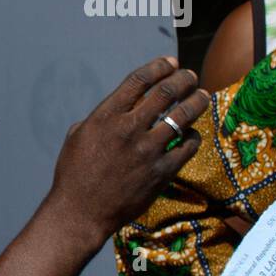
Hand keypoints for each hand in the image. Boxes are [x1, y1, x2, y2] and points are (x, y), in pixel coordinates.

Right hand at [46, 56, 209, 245]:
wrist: (80, 212)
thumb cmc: (74, 175)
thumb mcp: (76, 137)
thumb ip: (99, 118)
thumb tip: (119, 108)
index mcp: (104, 117)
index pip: (139, 80)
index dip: (159, 67)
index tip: (170, 63)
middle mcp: (128, 129)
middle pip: (166, 93)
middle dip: (183, 79)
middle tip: (190, 76)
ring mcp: (147, 151)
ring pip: (183, 116)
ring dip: (196, 101)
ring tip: (201, 95)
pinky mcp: (161, 172)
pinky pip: (188, 146)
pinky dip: (193, 136)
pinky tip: (192, 133)